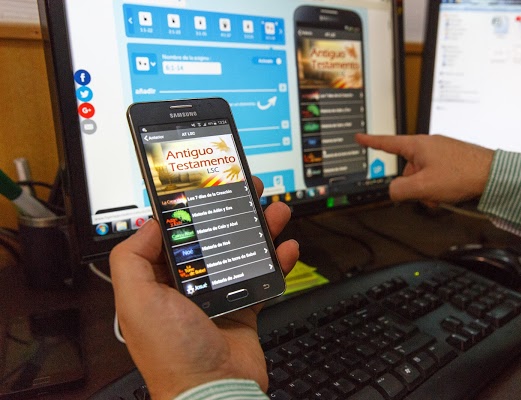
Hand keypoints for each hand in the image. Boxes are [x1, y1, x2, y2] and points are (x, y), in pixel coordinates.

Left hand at [109, 177, 298, 399]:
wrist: (215, 390)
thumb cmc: (172, 354)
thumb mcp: (136, 301)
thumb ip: (132, 258)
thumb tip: (150, 224)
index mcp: (157, 283)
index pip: (174, 234)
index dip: (189, 210)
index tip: (205, 188)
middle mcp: (187, 287)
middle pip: (213, 237)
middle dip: (231, 211)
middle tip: (246, 190)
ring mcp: (217, 297)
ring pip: (241, 252)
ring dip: (258, 229)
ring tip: (274, 210)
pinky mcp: (243, 308)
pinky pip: (262, 277)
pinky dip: (277, 261)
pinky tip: (286, 247)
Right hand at [355, 133, 493, 206]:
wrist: (494, 175)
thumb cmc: (462, 174)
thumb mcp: (423, 186)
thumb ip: (400, 190)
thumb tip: (393, 191)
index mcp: (417, 145)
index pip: (387, 143)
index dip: (371, 142)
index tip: (359, 138)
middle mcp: (429, 145)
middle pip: (407, 168)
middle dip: (414, 185)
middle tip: (427, 194)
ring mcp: (442, 151)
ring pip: (423, 174)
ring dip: (428, 189)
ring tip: (443, 195)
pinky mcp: (453, 159)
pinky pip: (437, 174)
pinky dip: (439, 186)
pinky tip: (450, 192)